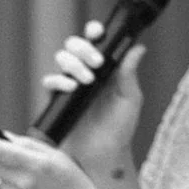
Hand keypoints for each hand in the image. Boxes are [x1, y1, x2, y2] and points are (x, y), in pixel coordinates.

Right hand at [37, 27, 145, 179]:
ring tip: (87, 80)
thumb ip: (129, 73)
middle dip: (82, 48)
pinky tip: (71, 88)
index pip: (95, 42)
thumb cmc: (120, 128)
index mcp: (104, 69)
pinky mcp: (57, 100)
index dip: (93, 32)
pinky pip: (50, 82)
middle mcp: (85, 73)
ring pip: (61, 59)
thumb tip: (138, 47)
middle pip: (73, 46)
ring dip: (73, 64)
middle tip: (96, 62)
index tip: (97, 33)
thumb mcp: (130, 99)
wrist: (104, 156)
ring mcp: (69, 85)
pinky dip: (58, 80)